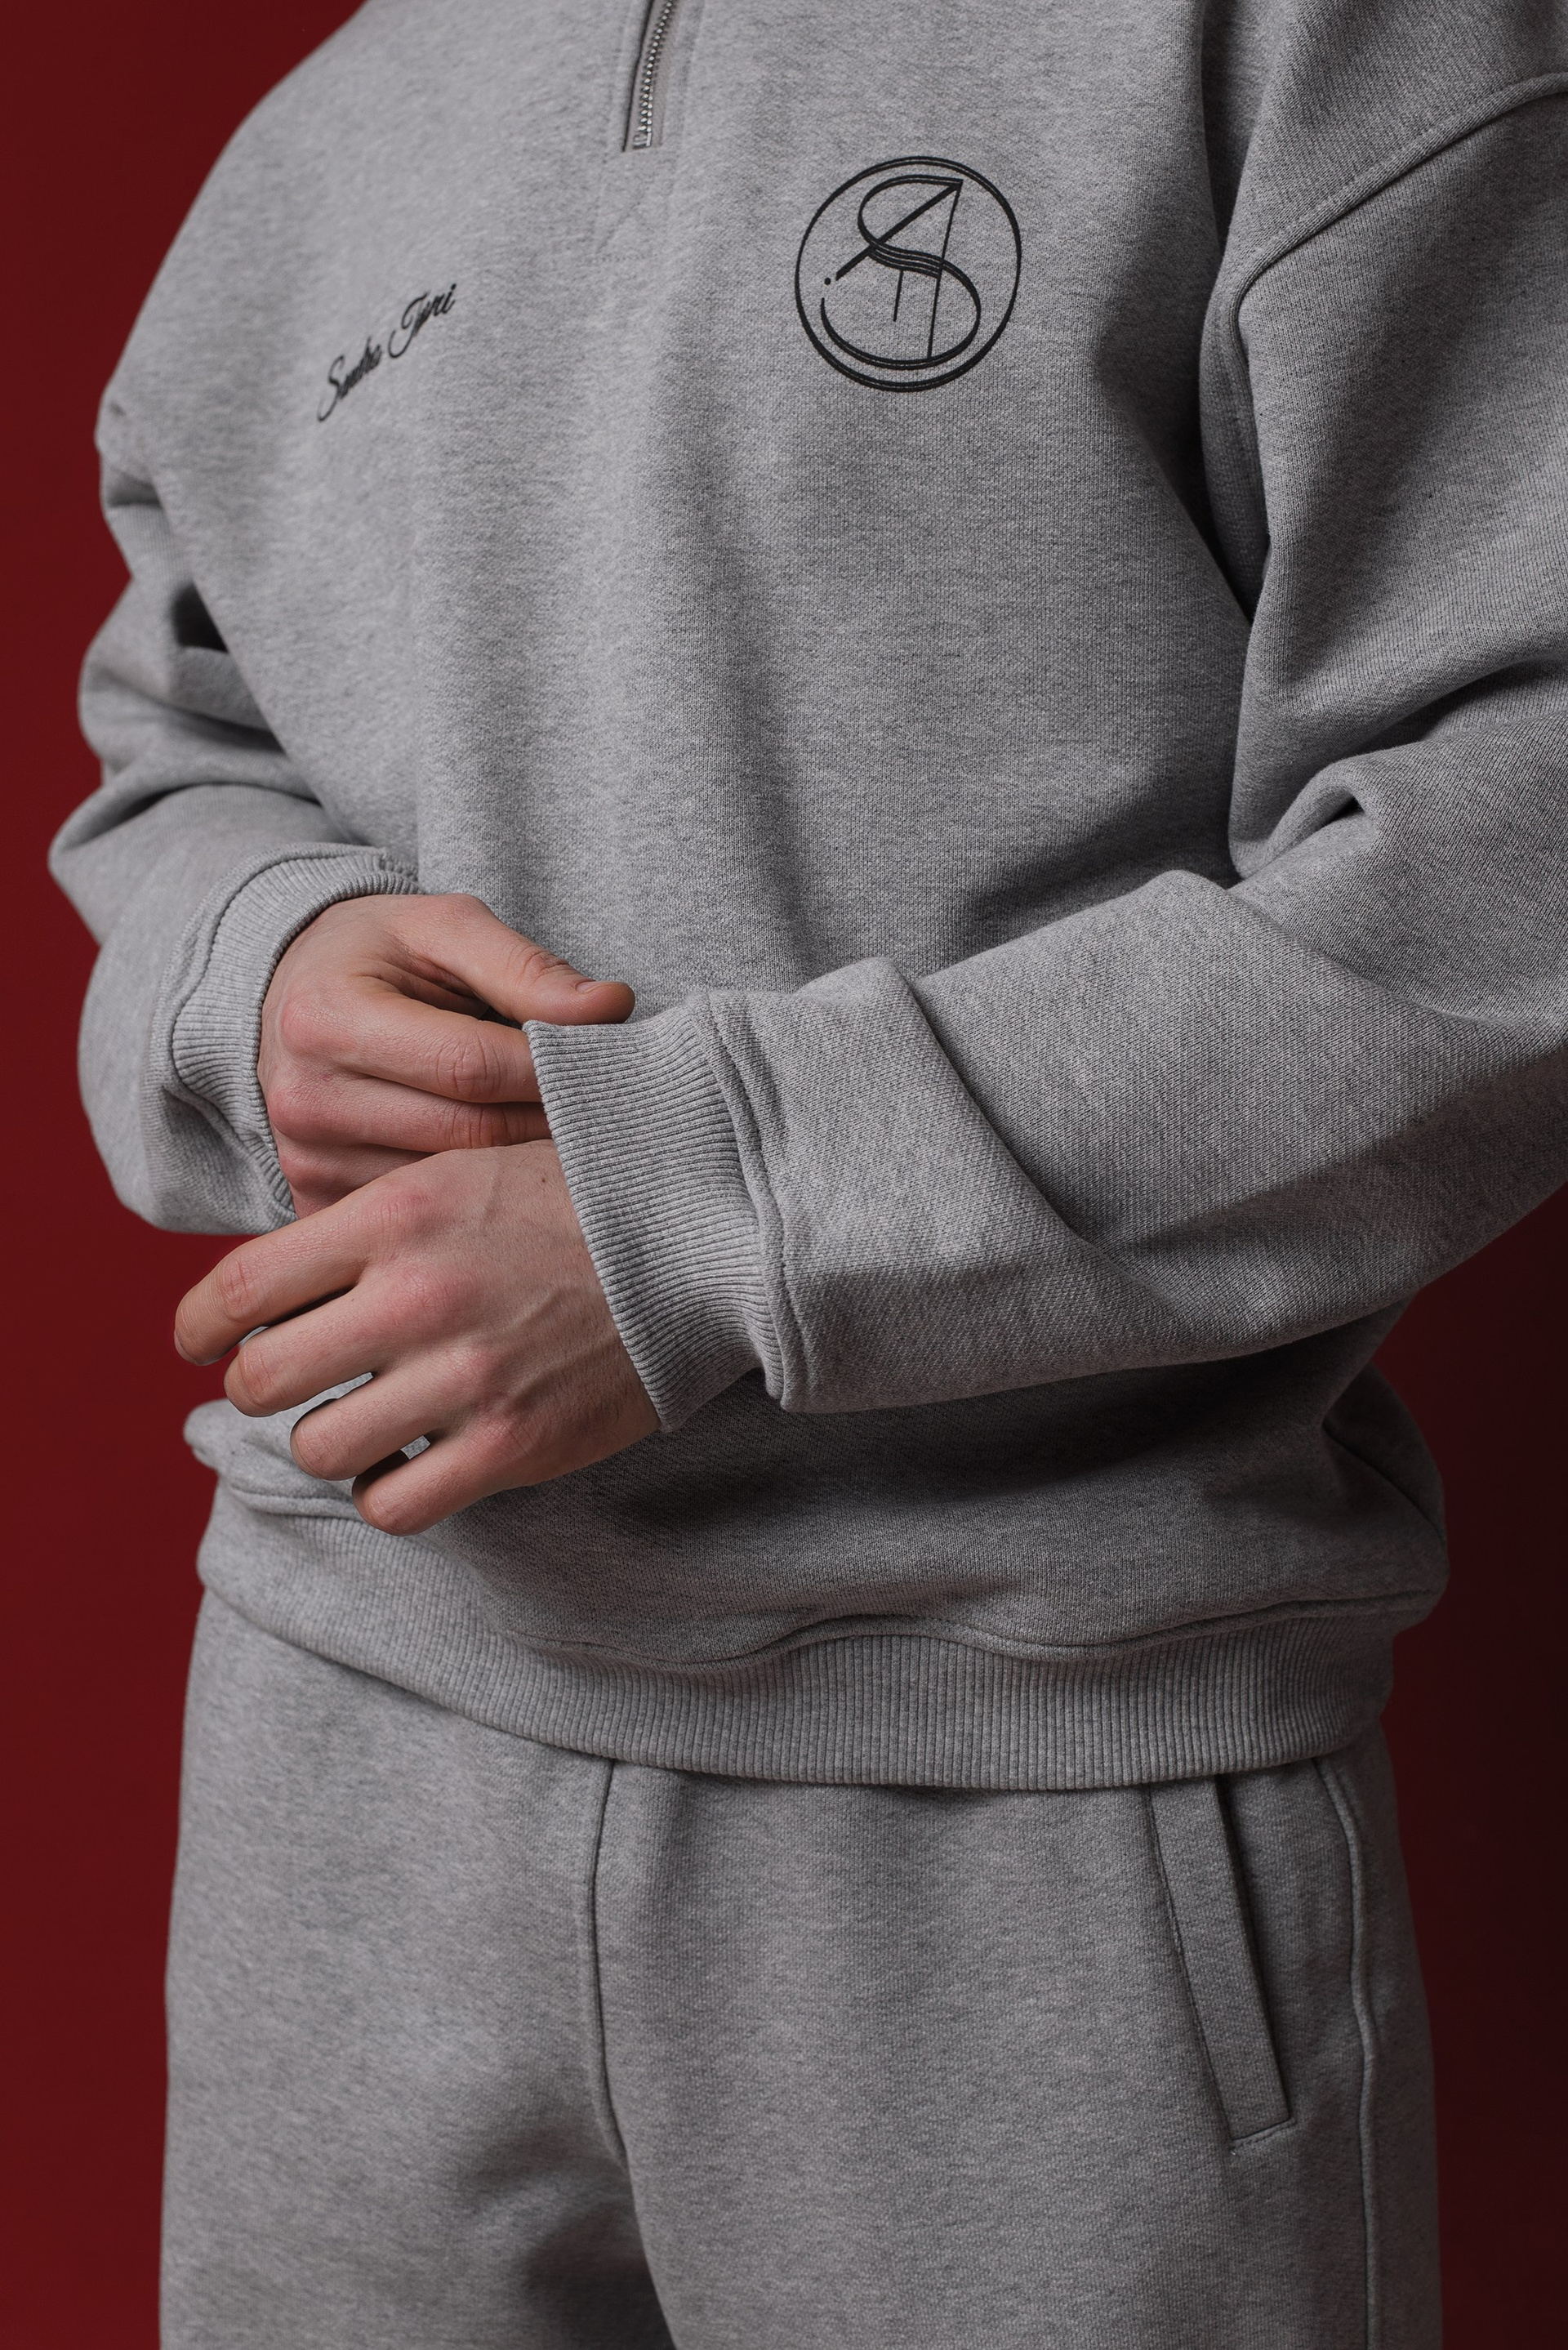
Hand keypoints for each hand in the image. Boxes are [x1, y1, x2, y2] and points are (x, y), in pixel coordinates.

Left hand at [174, 1143, 657, 1531]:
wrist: (704, 1230)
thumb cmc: (578, 1194)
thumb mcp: (459, 1169)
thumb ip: (369, 1221)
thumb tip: (277, 1279)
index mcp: (392, 1216)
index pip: (237, 1288)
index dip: (198, 1327)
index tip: (199, 1343)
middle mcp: (415, 1296)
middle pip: (261, 1379)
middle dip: (263, 1385)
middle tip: (292, 1381)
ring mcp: (463, 1376)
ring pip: (319, 1448)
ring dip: (330, 1440)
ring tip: (365, 1419)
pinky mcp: (513, 1443)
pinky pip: (394, 1505)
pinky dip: (388, 1492)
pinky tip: (413, 1462)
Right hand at [259, 894, 633, 1215]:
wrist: (292, 996)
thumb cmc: (379, 956)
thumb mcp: (446, 928)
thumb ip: (525, 968)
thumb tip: (610, 1008)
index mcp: (327, 1019)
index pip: (471, 1067)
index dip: (554, 1069)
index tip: (609, 1064)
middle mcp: (306, 1101)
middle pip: (470, 1134)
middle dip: (550, 1121)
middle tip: (609, 1111)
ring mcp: (309, 1164)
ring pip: (456, 1189)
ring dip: (522, 1168)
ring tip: (566, 1137)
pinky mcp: (321, 1205)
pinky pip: (426, 1218)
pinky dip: (482, 1200)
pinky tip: (514, 1176)